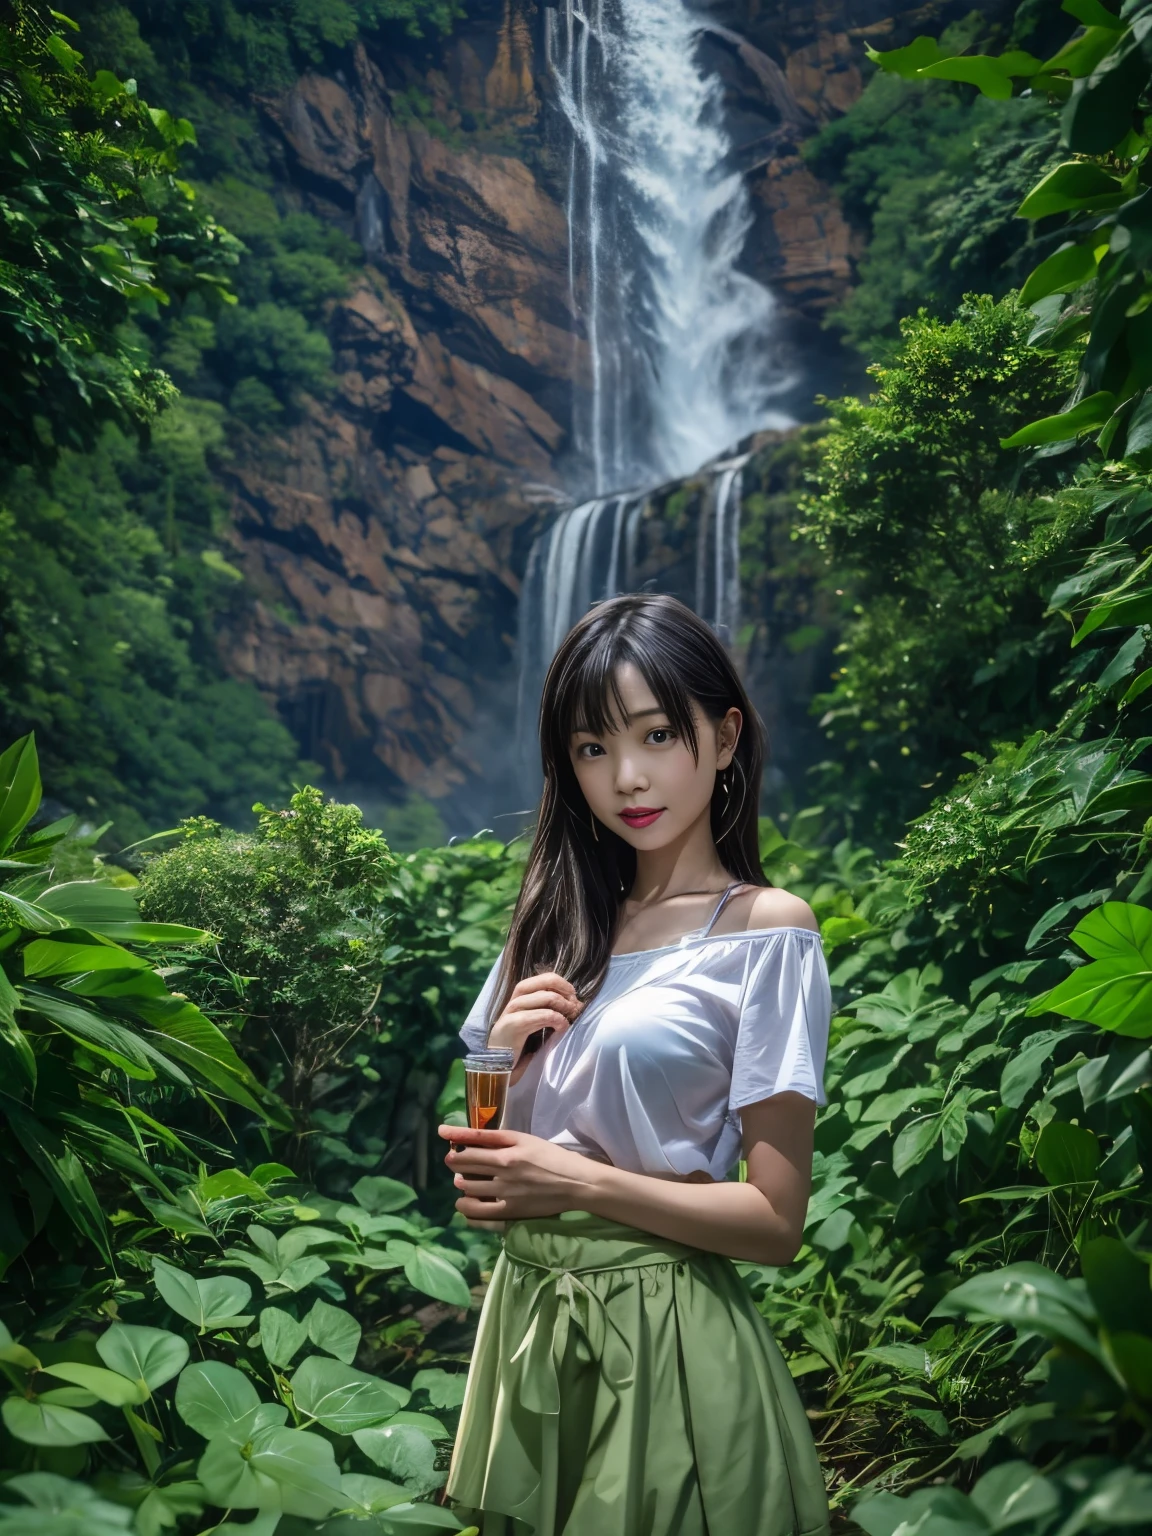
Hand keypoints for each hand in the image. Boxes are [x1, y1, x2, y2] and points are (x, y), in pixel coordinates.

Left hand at [438, 1124, 596, 1222]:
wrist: (575, 1183)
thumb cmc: (551, 1157)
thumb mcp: (526, 1140)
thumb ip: (499, 1138)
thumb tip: (473, 1135)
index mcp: (508, 1152)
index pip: (472, 1143)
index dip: (454, 1137)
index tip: (441, 1132)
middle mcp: (503, 1172)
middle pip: (466, 1164)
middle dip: (455, 1160)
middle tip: (454, 1160)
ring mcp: (505, 1193)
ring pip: (468, 1188)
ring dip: (461, 1182)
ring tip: (464, 1180)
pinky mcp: (510, 1212)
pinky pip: (478, 1213)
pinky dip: (466, 1206)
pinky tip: (465, 1202)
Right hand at [486, 970, 583, 1069]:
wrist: (498, 1069)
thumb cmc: (520, 1048)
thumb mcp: (536, 1026)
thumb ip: (549, 1012)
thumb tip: (575, 1004)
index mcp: (520, 998)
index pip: (544, 978)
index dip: (563, 984)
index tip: (574, 997)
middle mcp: (515, 1000)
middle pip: (545, 981)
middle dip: (565, 990)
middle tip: (575, 1006)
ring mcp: (512, 1011)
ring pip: (545, 996)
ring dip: (564, 1005)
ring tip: (571, 1016)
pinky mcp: (512, 1024)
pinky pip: (541, 1015)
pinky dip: (557, 1019)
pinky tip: (562, 1028)